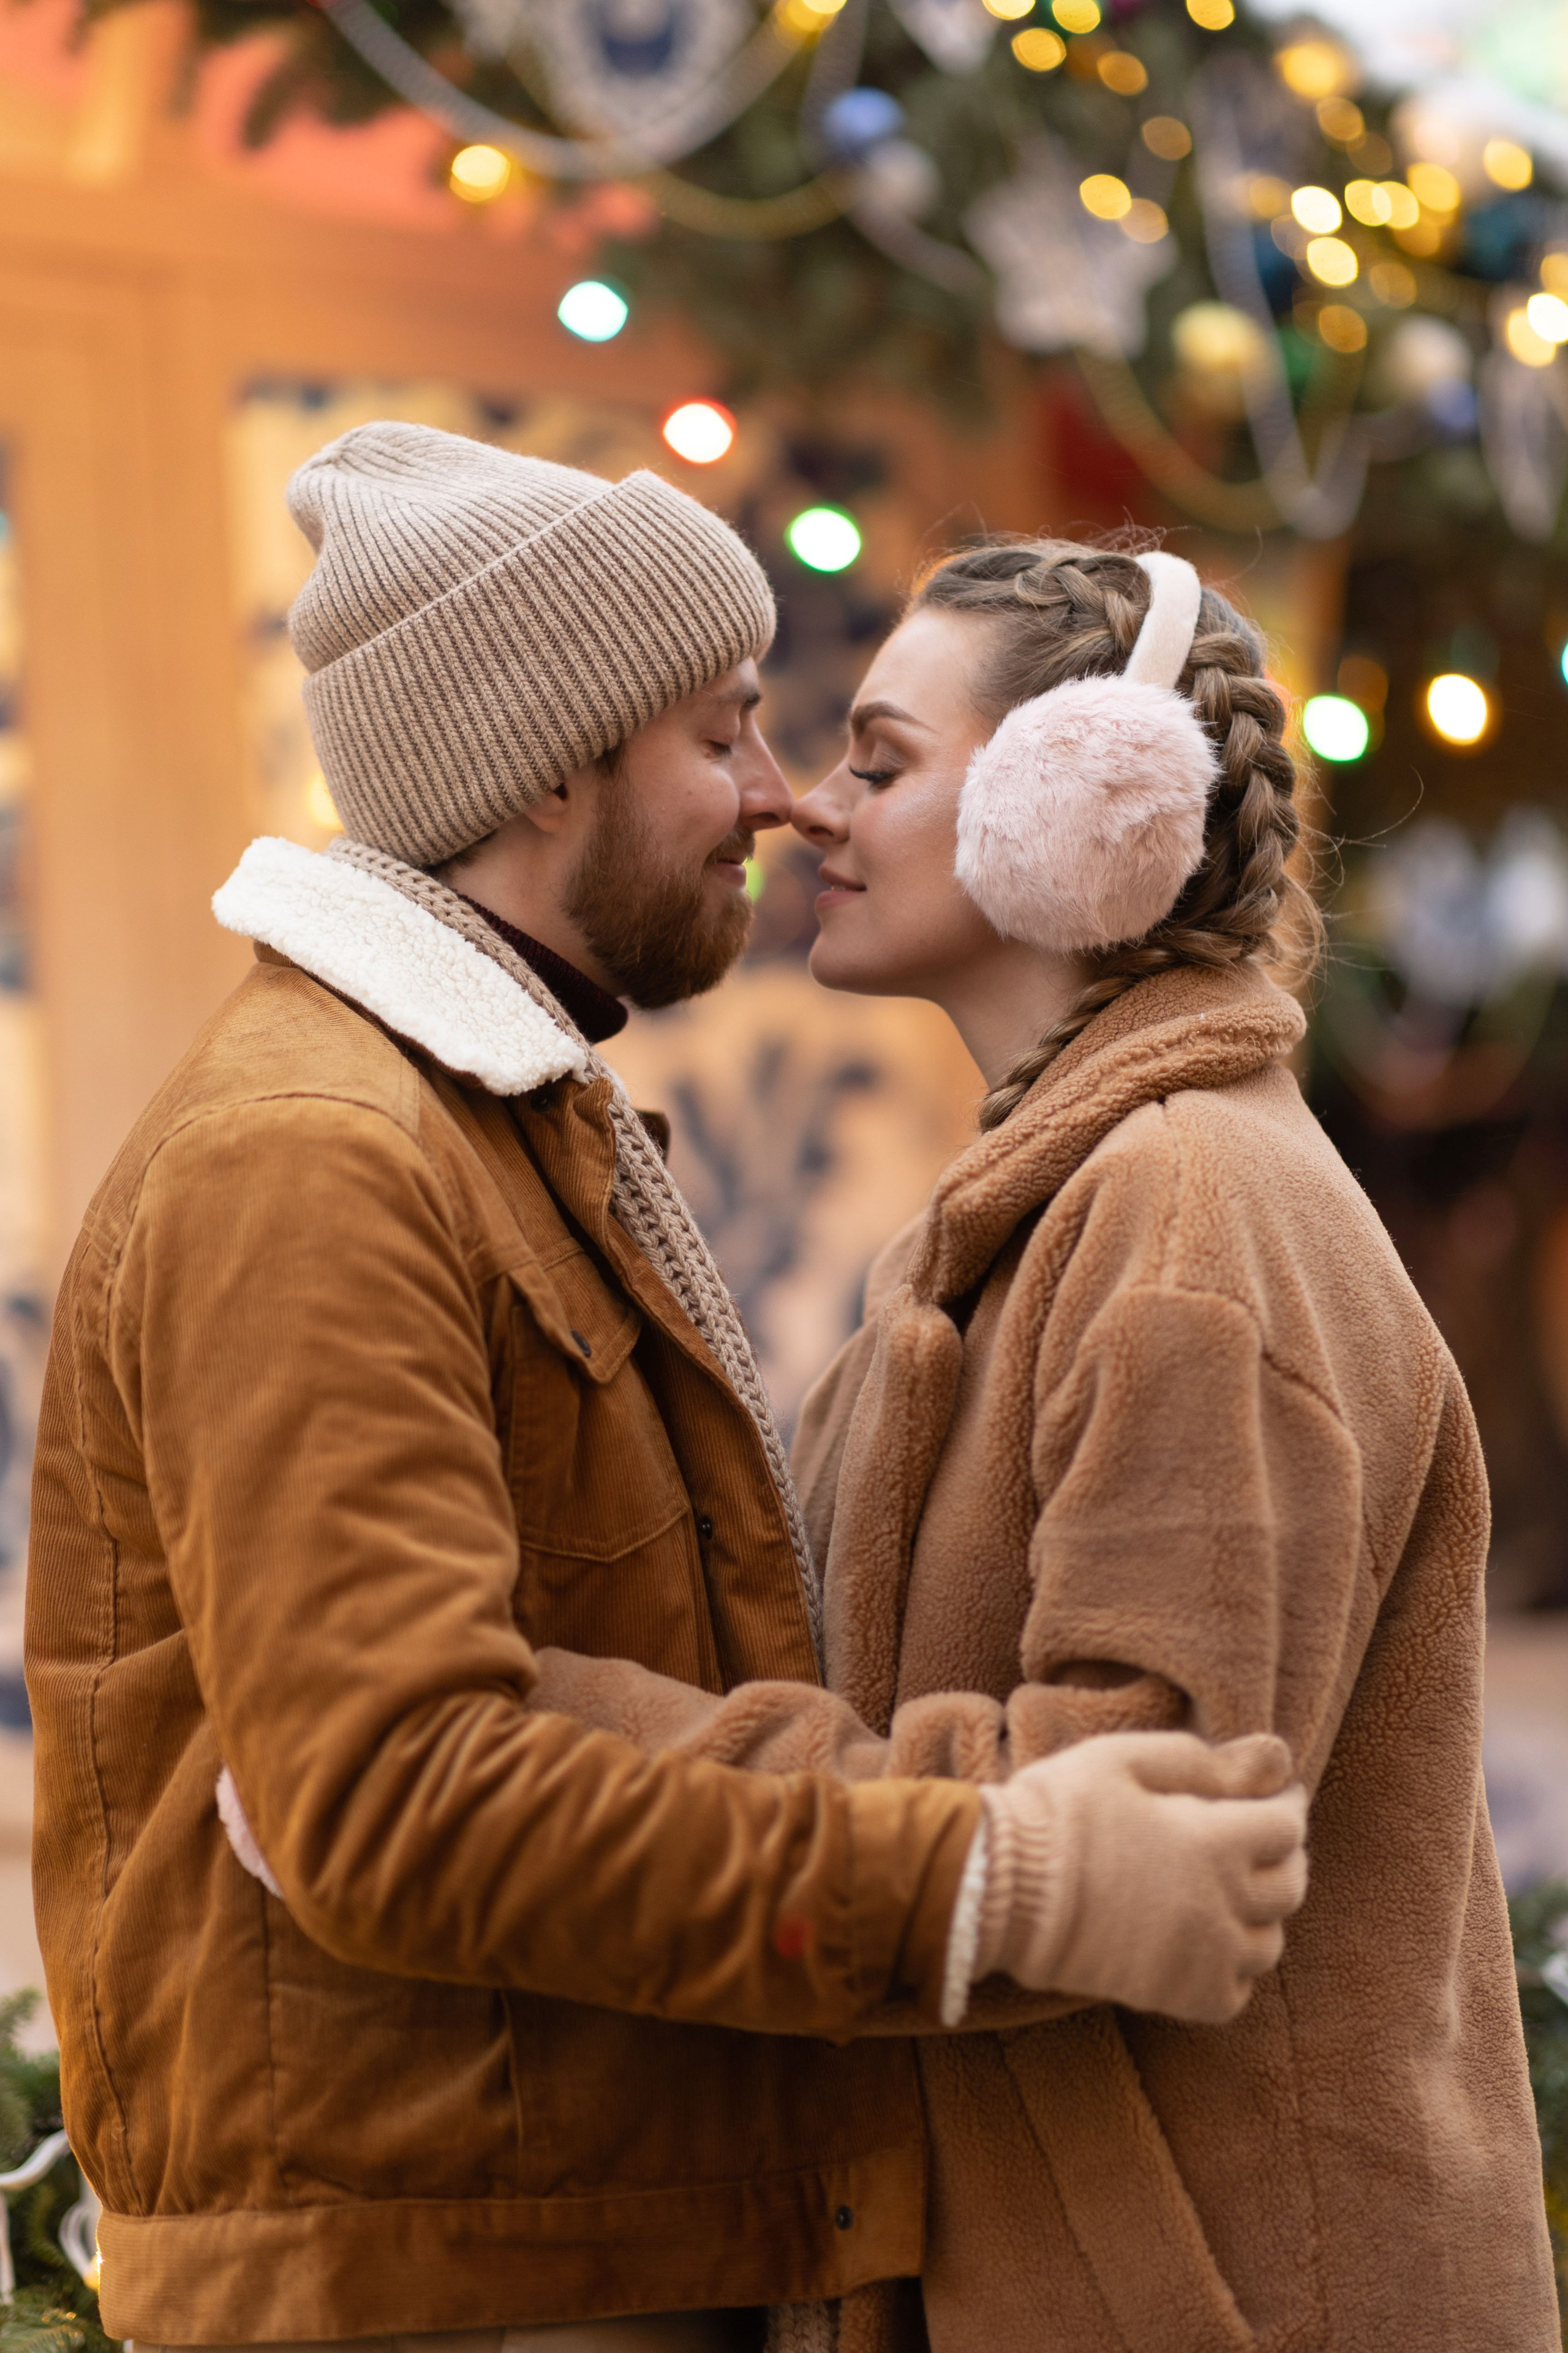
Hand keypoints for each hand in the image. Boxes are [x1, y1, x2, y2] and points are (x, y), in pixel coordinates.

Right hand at [974, 1729, 1307, 2024]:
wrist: (1000, 1888)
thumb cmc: (1059, 1811)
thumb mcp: (1124, 1759)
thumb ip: (1205, 1759)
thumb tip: (1277, 1756)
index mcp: (1211, 1840)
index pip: (1286, 1827)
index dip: (1285, 1804)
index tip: (1270, 1794)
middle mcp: (1220, 1904)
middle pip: (1289, 1887)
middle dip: (1282, 1856)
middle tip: (1253, 1838)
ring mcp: (1201, 1956)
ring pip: (1269, 1944)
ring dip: (1261, 1914)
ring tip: (1229, 1890)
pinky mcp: (1175, 1994)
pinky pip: (1235, 1992)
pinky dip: (1233, 1969)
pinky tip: (1204, 1940)